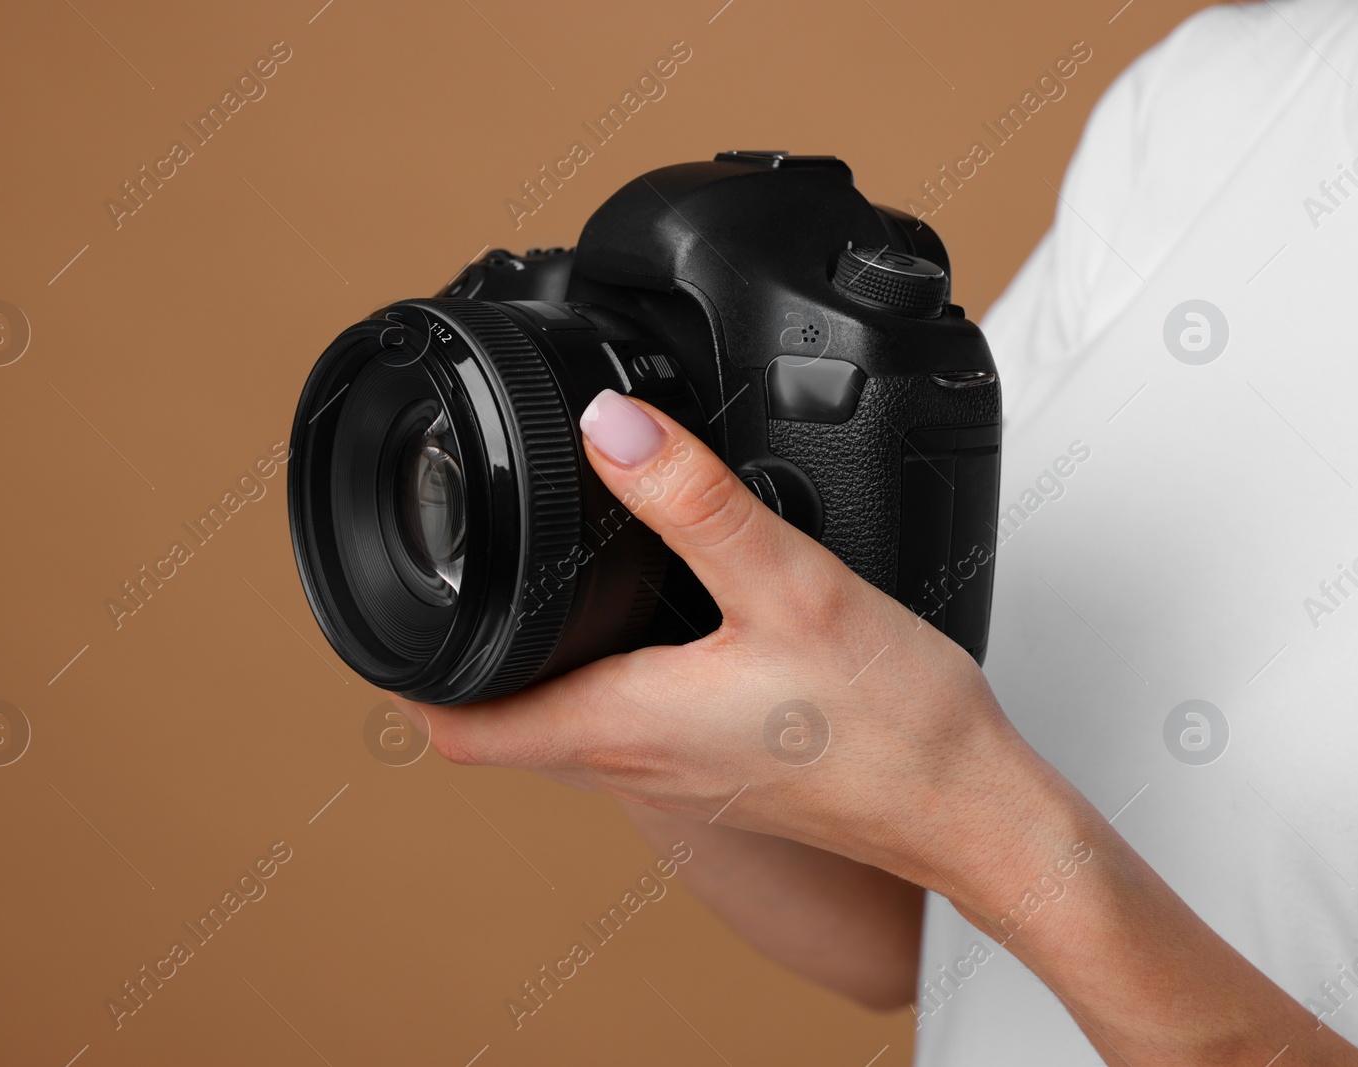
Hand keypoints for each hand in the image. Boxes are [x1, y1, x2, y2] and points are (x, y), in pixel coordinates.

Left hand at [393, 389, 1046, 900]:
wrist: (971, 810)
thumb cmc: (893, 726)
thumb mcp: (789, 585)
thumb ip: (695, 502)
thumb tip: (610, 429)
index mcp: (623, 724)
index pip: (462, 728)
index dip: (408, 676)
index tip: (386, 619)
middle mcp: (636, 761)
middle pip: (500, 729)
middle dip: (457, 665)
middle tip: (449, 587)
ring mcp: (678, 773)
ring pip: (561, 728)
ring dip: (528, 672)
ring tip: (526, 599)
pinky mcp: (721, 768)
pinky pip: (626, 727)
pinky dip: (602, 678)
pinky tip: (648, 629)